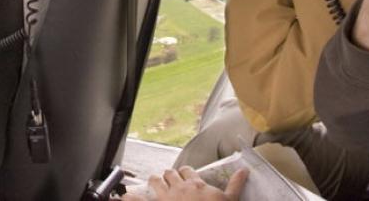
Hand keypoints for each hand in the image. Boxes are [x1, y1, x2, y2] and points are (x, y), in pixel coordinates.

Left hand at [122, 166, 247, 200]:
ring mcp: (165, 197)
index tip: (185, 177)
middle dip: (168, 176)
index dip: (185, 174)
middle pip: (169, 174)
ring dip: (154, 182)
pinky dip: (130, 197)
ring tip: (154, 185)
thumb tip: (245, 170)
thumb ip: (235, 185)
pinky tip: (123, 196)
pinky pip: (138, 199)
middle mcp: (178, 187)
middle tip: (169, 182)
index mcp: (195, 184)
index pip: (187, 171)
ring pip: (155, 181)